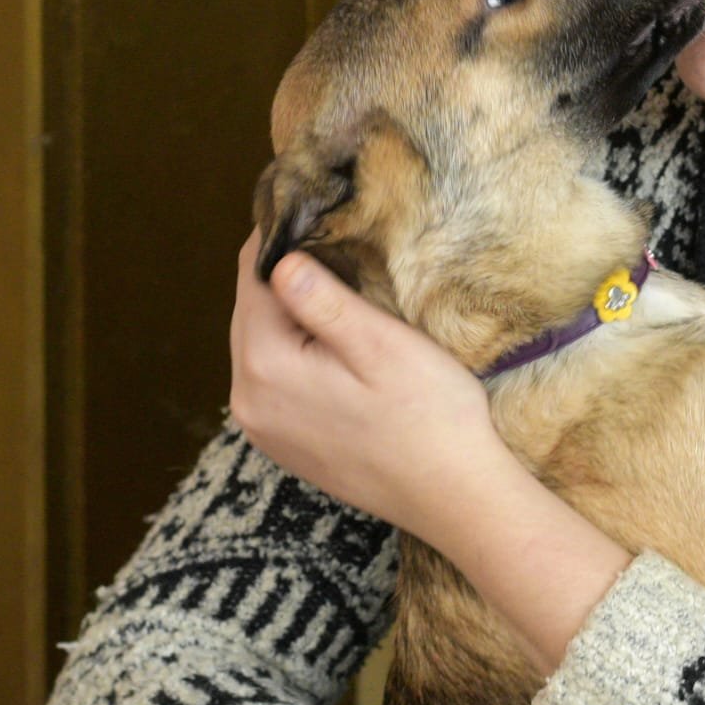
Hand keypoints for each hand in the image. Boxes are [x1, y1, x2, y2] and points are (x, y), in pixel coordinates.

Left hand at [227, 228, 505, 532]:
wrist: (455, 497)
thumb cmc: (430, 416)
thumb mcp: (382, 344)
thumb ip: (322, 302)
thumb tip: (279, 259)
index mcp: (265, 367)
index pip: (253, 279)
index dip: (279, 238)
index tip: (305, 206)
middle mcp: (249, 401)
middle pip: (251, 313)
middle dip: (282, 275)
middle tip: (324, 236)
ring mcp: (264, 429)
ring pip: (262, 346)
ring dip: (290, 314)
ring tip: (335, 284)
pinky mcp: (286, 445)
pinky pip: (275, 380)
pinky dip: (295, 352)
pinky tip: (334, 344)